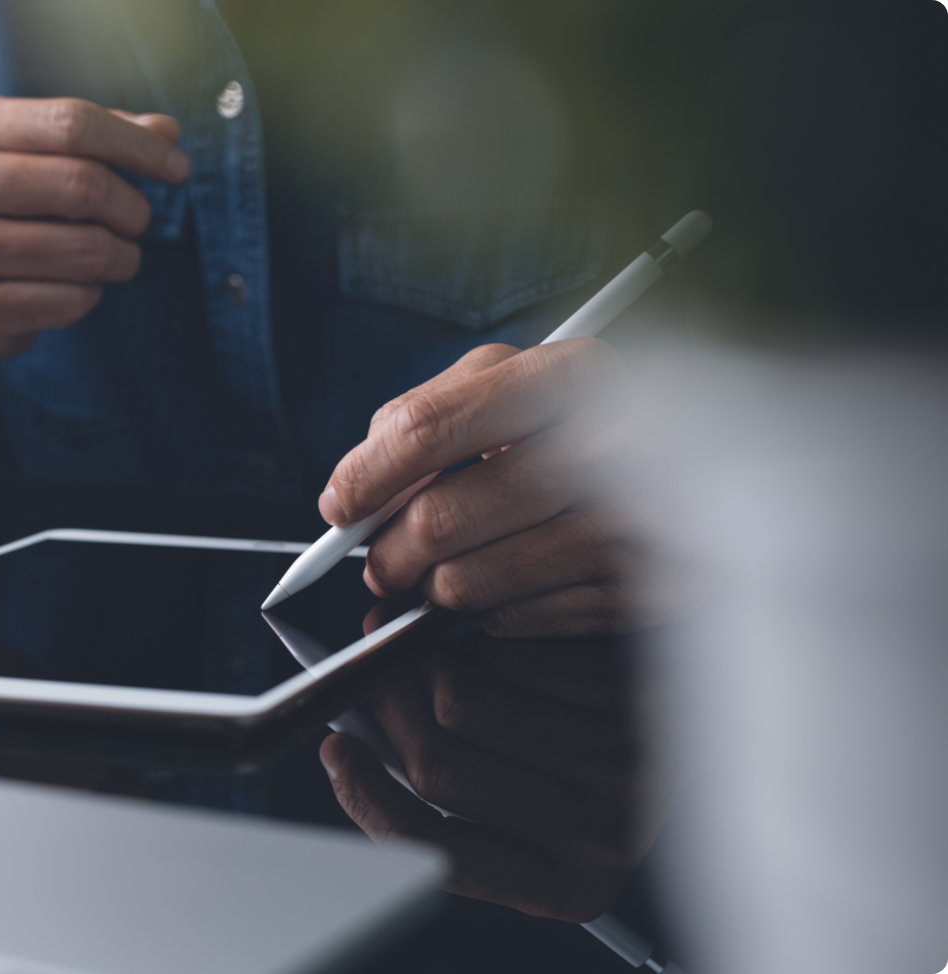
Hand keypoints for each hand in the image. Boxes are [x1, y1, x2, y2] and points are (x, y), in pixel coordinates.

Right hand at [0, 96, 189, 363]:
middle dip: (132, 207)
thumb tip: (168, 131)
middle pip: (82, 185)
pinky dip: (91, 294)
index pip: (72, 123)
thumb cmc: (11, 204)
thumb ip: (105, 135)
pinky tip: (74, 286)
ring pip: (86, 251)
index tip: (178, 169)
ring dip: (121, 257)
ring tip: (115, 255)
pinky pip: (70, 301)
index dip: (138, 146)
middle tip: (137, 220)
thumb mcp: (44, 153)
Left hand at [320, 338, 663, 637]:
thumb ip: (427, 417)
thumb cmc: (591, 420)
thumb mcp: (517, 382)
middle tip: (384, 559)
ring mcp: (635, 526)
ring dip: (435, 587)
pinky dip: (494, 610)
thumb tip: (351, 492)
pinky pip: (517, 621)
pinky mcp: (647, 591)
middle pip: (437, 520)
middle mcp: (611, 446)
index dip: (365, 476)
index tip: (340, 506)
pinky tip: (512, 580)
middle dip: (389, 551)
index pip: (426, 428)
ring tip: (446, 569)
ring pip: (466, 584)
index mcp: (571, 375)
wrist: (731, 460)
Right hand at [321, 633, 651, 921]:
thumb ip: (448, 788)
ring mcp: (616, 770)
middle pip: (437, 768)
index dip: (367, 797)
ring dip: (424, 663)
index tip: (336, 750)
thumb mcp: (527, 811)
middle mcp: (595, 840)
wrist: (707, 718)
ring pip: (463, 700)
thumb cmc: (599, 768)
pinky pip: (507, 656)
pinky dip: (480, 638)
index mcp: (562, 890)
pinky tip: (492, 637)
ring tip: (430, 650)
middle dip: (385, 709)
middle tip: (372, 674)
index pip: (433, 852)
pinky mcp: (624, 699)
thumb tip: (359, 731)